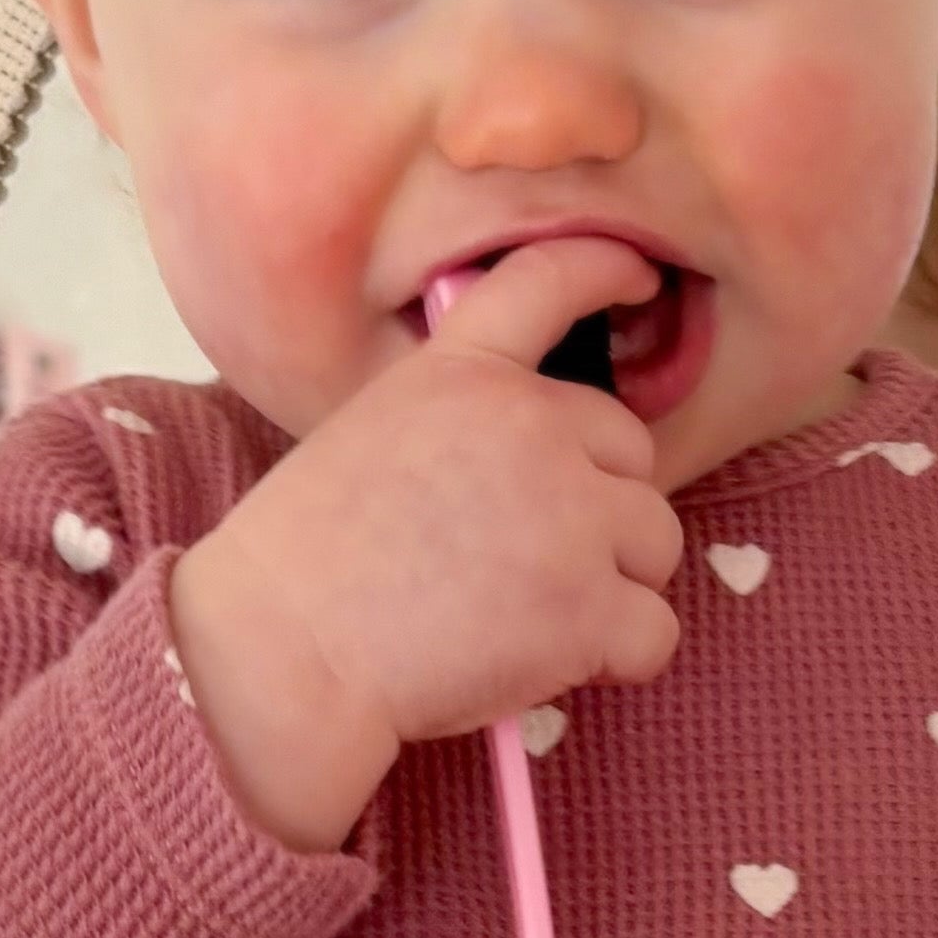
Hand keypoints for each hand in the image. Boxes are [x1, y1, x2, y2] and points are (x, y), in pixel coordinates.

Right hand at [165, 238, 685, 848]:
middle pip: (630, 452)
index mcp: (463, 373)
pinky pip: (655, 633)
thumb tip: (529, 470)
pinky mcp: (590, 605)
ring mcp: (572, 513)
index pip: (548, 284)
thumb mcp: (366, 438)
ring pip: (655, 544)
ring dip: (613, 585)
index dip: (603, 271)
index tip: (636, 279)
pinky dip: (617, 659)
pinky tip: (549, 666)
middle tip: (522, 561)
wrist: (282, 652)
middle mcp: (532, 425)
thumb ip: (457, 425)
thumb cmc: (303, 567)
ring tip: (528, 621)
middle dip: (599, 507)